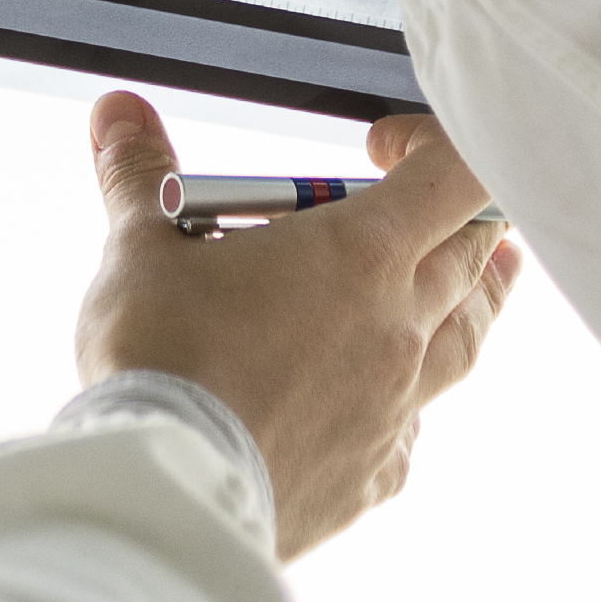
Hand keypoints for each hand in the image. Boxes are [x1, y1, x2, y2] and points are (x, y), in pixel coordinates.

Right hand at [73, 92, 518, 559]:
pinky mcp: (375, 472)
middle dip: (460, 216)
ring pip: (467, 337)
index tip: (380, 147)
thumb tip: (119, 113)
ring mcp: (396, 405)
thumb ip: (141, 173)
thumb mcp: (141, 247)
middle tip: (424, 205)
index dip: (434, 142)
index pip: (456, 174)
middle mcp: (399, 326)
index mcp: (361, 254)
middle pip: (475, 253)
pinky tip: (382, 395)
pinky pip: (414, 422)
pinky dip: (406, 394)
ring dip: (471, 297)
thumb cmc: (166, 360)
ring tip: (481, 279)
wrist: (170, 489)